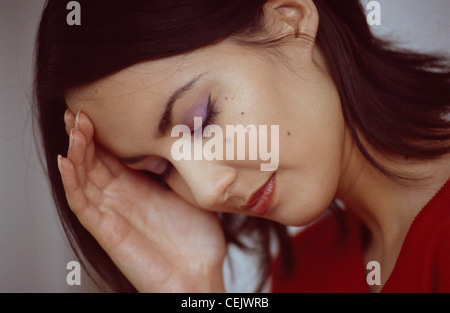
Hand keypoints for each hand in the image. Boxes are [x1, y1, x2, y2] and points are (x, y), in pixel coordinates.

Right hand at [58, 110, 225, 291]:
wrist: (199, 276)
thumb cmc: (197, 241)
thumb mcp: (191, 193)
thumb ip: (183, 170)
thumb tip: (191, 139)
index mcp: (140, 187)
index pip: (113, 154)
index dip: (103, 132)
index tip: (101, 106)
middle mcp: (122, 197)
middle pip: (94, 161)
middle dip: (85, 135)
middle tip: (80, 109)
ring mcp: (112, 213)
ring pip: (84, 177)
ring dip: (76, 151)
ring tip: (74, 127)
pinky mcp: (106, 230)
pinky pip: (82, 204)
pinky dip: (71, 183)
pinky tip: (65, 161)